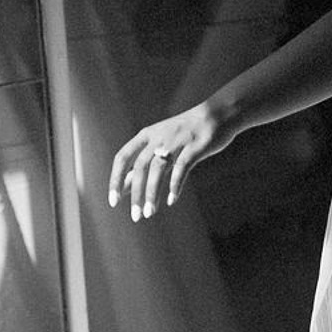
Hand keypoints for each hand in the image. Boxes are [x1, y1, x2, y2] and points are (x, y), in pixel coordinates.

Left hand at [108, 101, 231, 220]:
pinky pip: (182, 167)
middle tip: (135, 216)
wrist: (218, 115)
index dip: (116, 179)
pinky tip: (171, 199)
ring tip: (150, 213)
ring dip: (152, 192)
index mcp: (146, 135)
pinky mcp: (195, 146)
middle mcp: (158, 137)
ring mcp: (177, 141)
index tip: (113, 202)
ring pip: (158, 168)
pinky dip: (175, 184)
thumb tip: (124, 187)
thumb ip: (144, 165)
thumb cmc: (186, 135)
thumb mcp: (160, 146)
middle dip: (136, 193)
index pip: (122, 157)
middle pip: (140, 167)